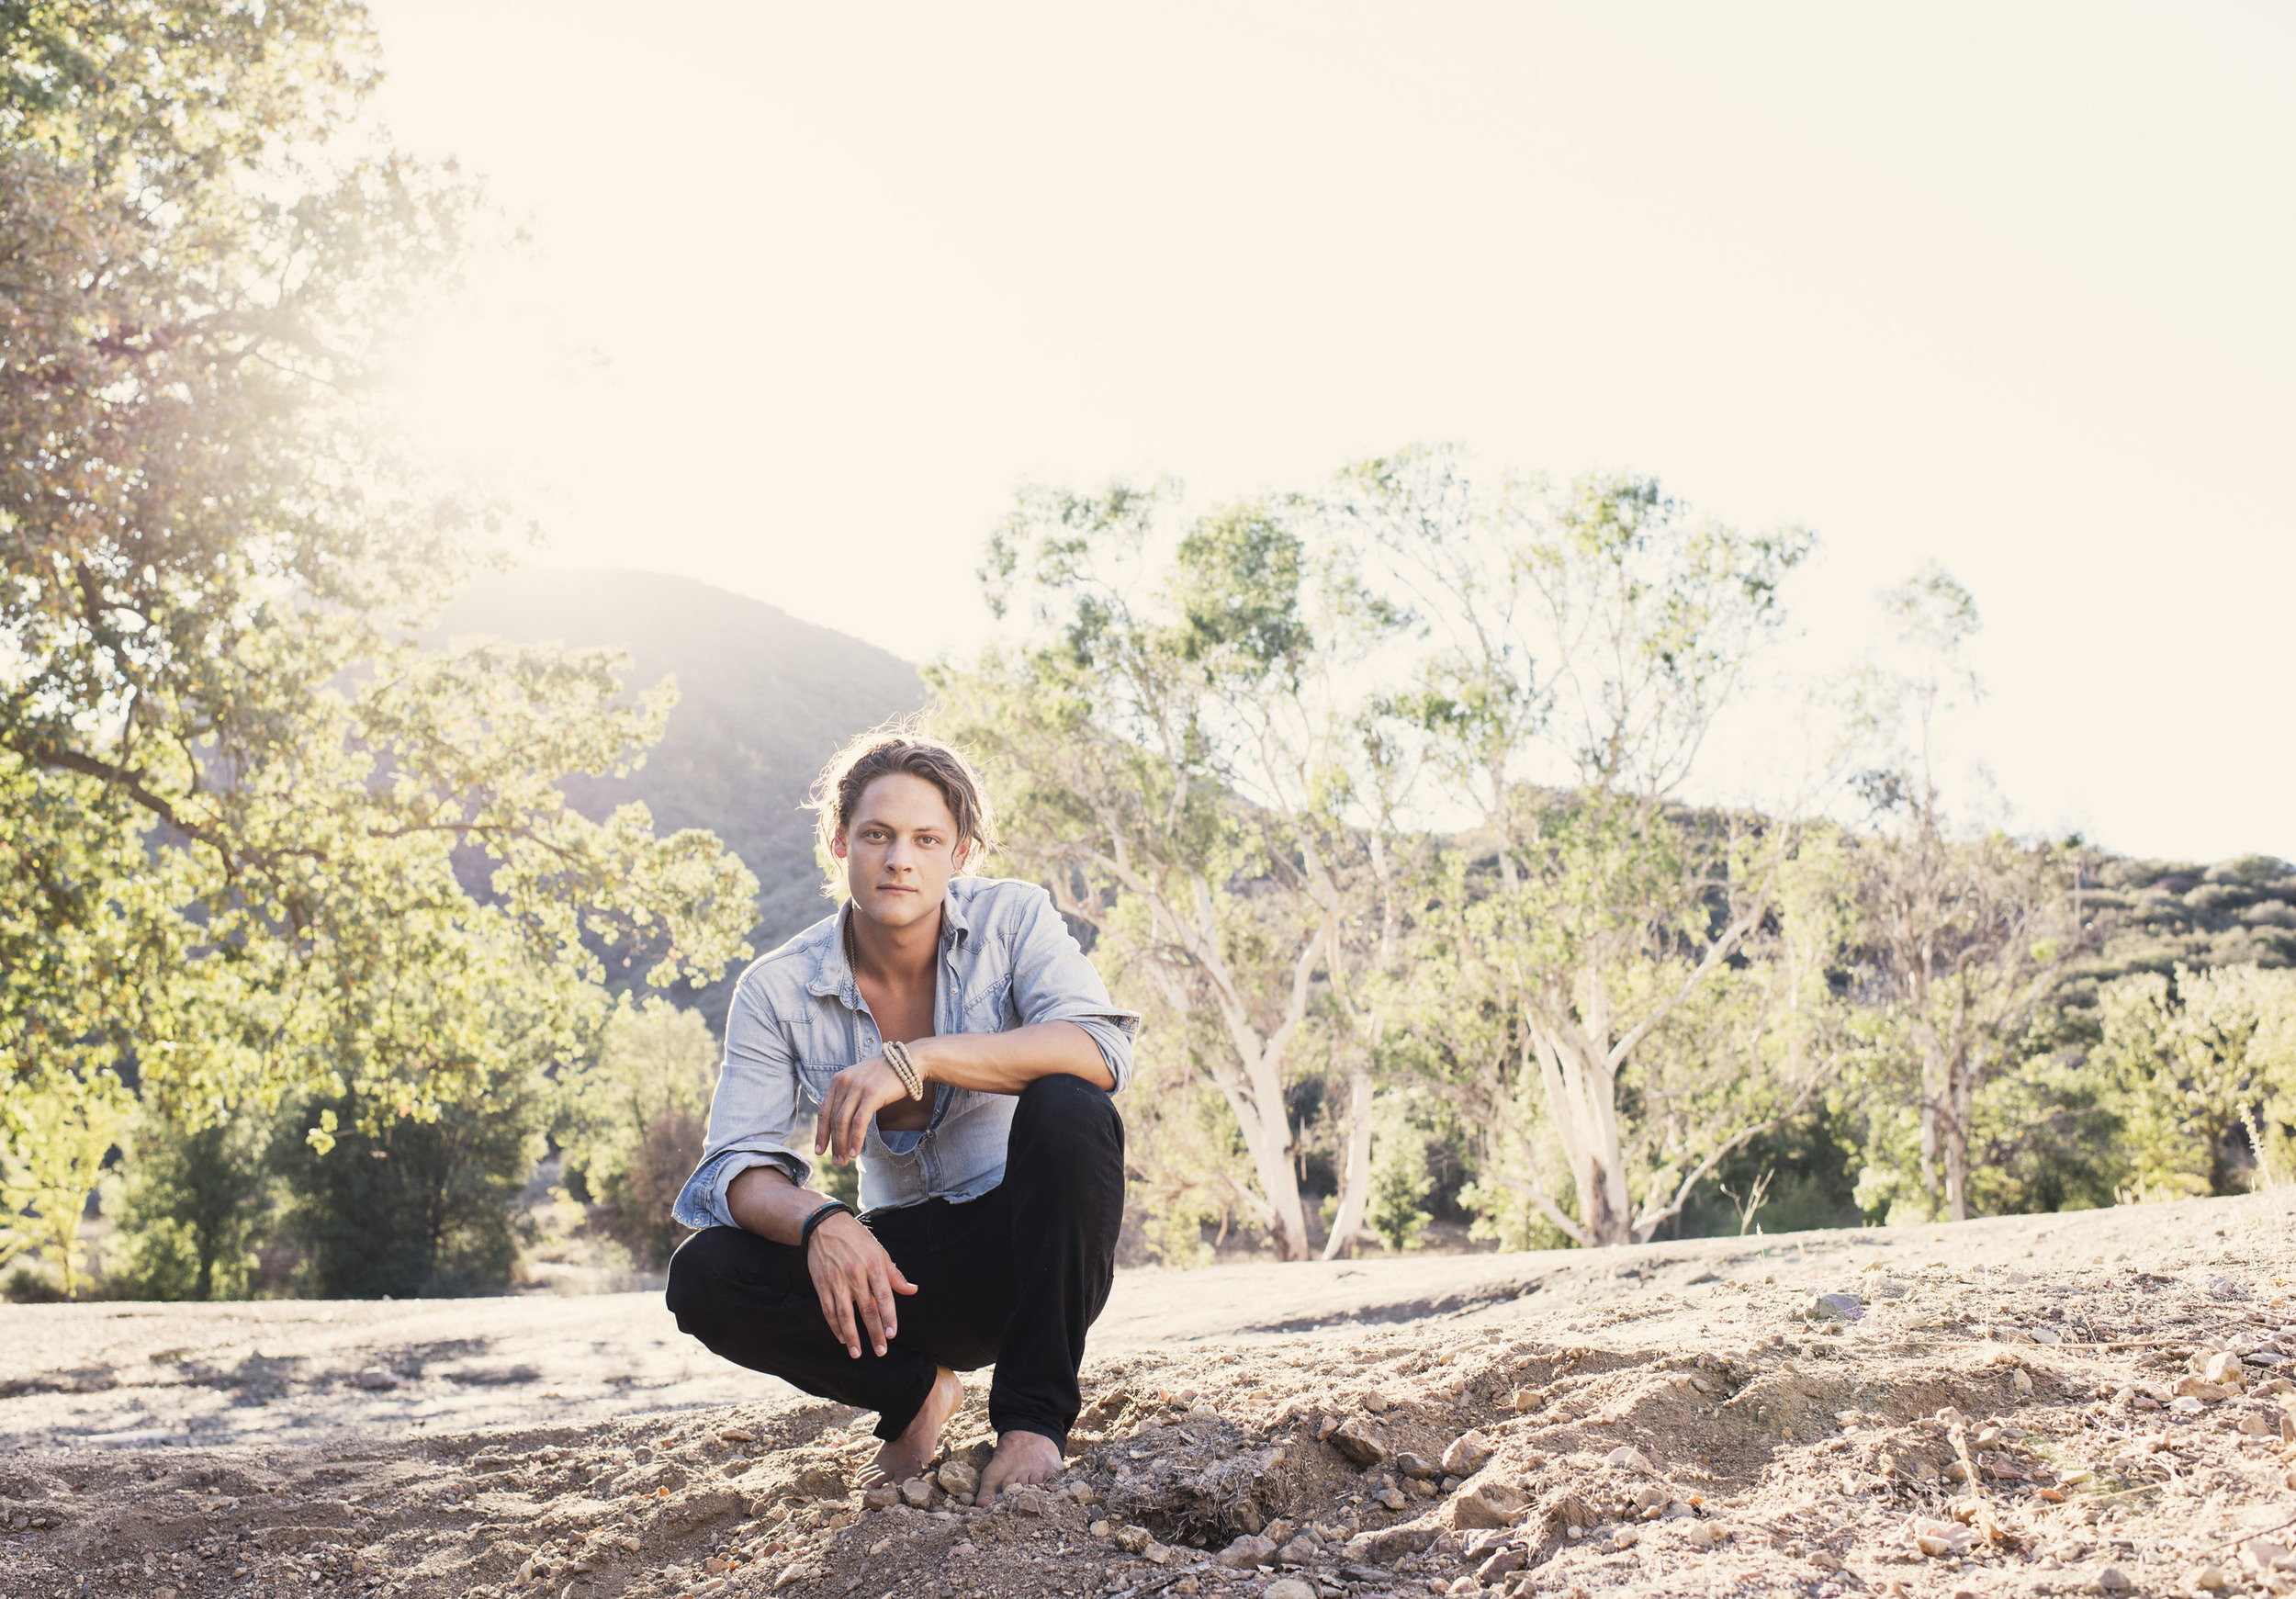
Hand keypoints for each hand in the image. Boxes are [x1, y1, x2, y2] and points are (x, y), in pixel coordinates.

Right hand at [806, 1210, 916, 1357]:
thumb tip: (912, 1290)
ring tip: (858, 1353)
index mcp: (873, 1264)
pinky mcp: (821, 1284)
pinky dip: (835, 1326)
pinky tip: (842, 1338)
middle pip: (866, 1309)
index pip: (884, 1296)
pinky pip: (828, 1310)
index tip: (892, 1334)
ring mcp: (836, 1280)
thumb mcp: (879, 1251)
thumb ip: (894, 1274)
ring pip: (845, 1314)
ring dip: (852, 1336)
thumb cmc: (857, 1239)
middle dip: (874, 1332)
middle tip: (881, 1351)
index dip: (889, 1316)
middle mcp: (855, 1273)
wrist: (825, 1225)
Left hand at [815, 1054, 911, 1164]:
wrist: (910, 1062)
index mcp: (838, 1080)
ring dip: (842, 1145)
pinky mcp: (871, 1094)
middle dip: (833, 1144)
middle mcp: (844, 1082)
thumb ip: (849, 1096)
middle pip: (832, 1119)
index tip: (820, 1150)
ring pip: (843, 1122)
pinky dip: (855, 1139)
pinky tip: (854, 1152)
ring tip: (844, 1161)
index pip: (824, 1111)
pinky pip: (859, 1122)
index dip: (820, 1133)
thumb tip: (840, 1120)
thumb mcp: (861, 1081)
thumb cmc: (887, 1075)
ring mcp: (857, 1087)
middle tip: (835, 1162)